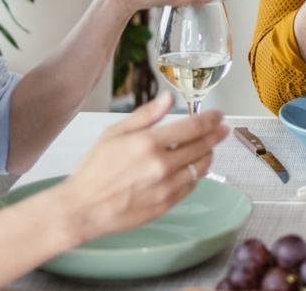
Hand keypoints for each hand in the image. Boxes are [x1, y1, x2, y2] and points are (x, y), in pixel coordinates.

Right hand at [50, 92, 227, 242]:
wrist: (83, 208)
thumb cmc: (94, 170)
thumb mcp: (114, 134)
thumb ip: (145, 115)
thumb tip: (167, 98)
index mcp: (148, 143)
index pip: (192, 128)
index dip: (210, 120)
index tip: (218, 116)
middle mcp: (161, 165)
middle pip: (201, 146)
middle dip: (215, 135)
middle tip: (222, 129)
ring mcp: (166, 187)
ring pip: (201, 168)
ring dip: (208, 155)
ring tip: (208, 148)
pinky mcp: (166, 205)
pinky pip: (191, 187)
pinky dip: (196, 175)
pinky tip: (193, 168)